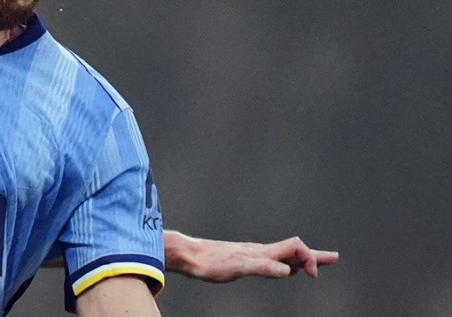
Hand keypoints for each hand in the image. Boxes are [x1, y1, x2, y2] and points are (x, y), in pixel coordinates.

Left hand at [165, 231, 338, 282]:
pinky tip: (285, 269)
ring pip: (285, 255)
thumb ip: (262, 267)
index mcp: (262, 252)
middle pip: (294, 250)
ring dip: (304, 259)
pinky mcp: (245, 260)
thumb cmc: (210, 262)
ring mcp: (253, 255)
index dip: (310, 258)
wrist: (189, 255)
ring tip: (316, 264)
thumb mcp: (237, 267)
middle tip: (335, 258)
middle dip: (315, 255)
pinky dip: (287, 264)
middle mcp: (261, 251)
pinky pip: (273, 261)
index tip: (313, 275)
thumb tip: (288, 270)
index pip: (296, 248)